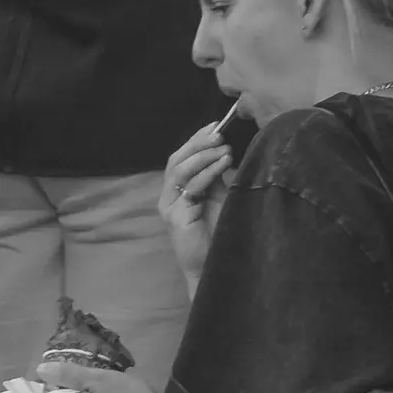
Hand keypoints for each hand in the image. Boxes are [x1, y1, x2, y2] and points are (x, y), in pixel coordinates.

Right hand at [160, 122, 234, 289]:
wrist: (212, 266)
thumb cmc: (216, 234)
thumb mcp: (217, 198)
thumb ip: (215, 177)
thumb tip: (223, 151)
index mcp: (176, 191)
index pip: (181, 158)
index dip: (195, 140)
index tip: (215, 126)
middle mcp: (168, 197)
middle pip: (176, 161)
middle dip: (198, 144)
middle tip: (218, 134)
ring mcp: (170, 207)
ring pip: (179, 171)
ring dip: (203, 156)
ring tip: (224, 148)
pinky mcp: (176, 217)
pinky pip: (191, 189)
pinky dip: (207, 174)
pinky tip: (223, 165)